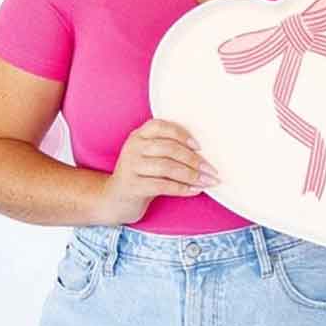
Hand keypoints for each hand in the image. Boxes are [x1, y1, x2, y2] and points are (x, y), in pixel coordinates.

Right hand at [95, 117, 218, 223]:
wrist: (114, 199)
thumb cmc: (141, 175)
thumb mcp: (149, 156)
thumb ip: (168, 148)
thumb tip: (204, 153)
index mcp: (139, 135)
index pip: (161, 126)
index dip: (182, 134)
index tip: (199, 146)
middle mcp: (133, 148)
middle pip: (169, 149)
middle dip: (194, 160)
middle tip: (211, 170)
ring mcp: (131, 166)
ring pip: (167, 167)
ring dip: (192, 175)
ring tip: (207, 181)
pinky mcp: (133, 186)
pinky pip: (162, 185)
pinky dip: (182, 188)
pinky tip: (195, 190)